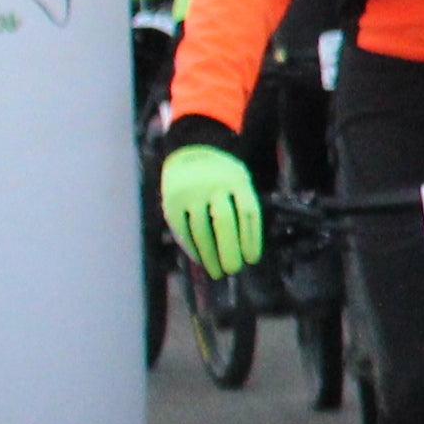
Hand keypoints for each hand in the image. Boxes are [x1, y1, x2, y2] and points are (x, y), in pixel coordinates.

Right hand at [156, 135, 266, 281]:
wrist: (190, 151)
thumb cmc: (223, 177)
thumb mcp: (239, 181)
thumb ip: (243, 208)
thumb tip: (247, 251)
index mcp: (236, 180)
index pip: (248, 212)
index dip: (251, 239)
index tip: (252, 260)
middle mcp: (213, 185)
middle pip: (225, 221)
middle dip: (230, 249)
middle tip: (234, 270)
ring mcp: (190, 193)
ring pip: (201, 230)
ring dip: (209, 255)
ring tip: (218, 272)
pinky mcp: (172, 202)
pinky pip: (183, 230)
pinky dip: (192, 248)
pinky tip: (201, 260)